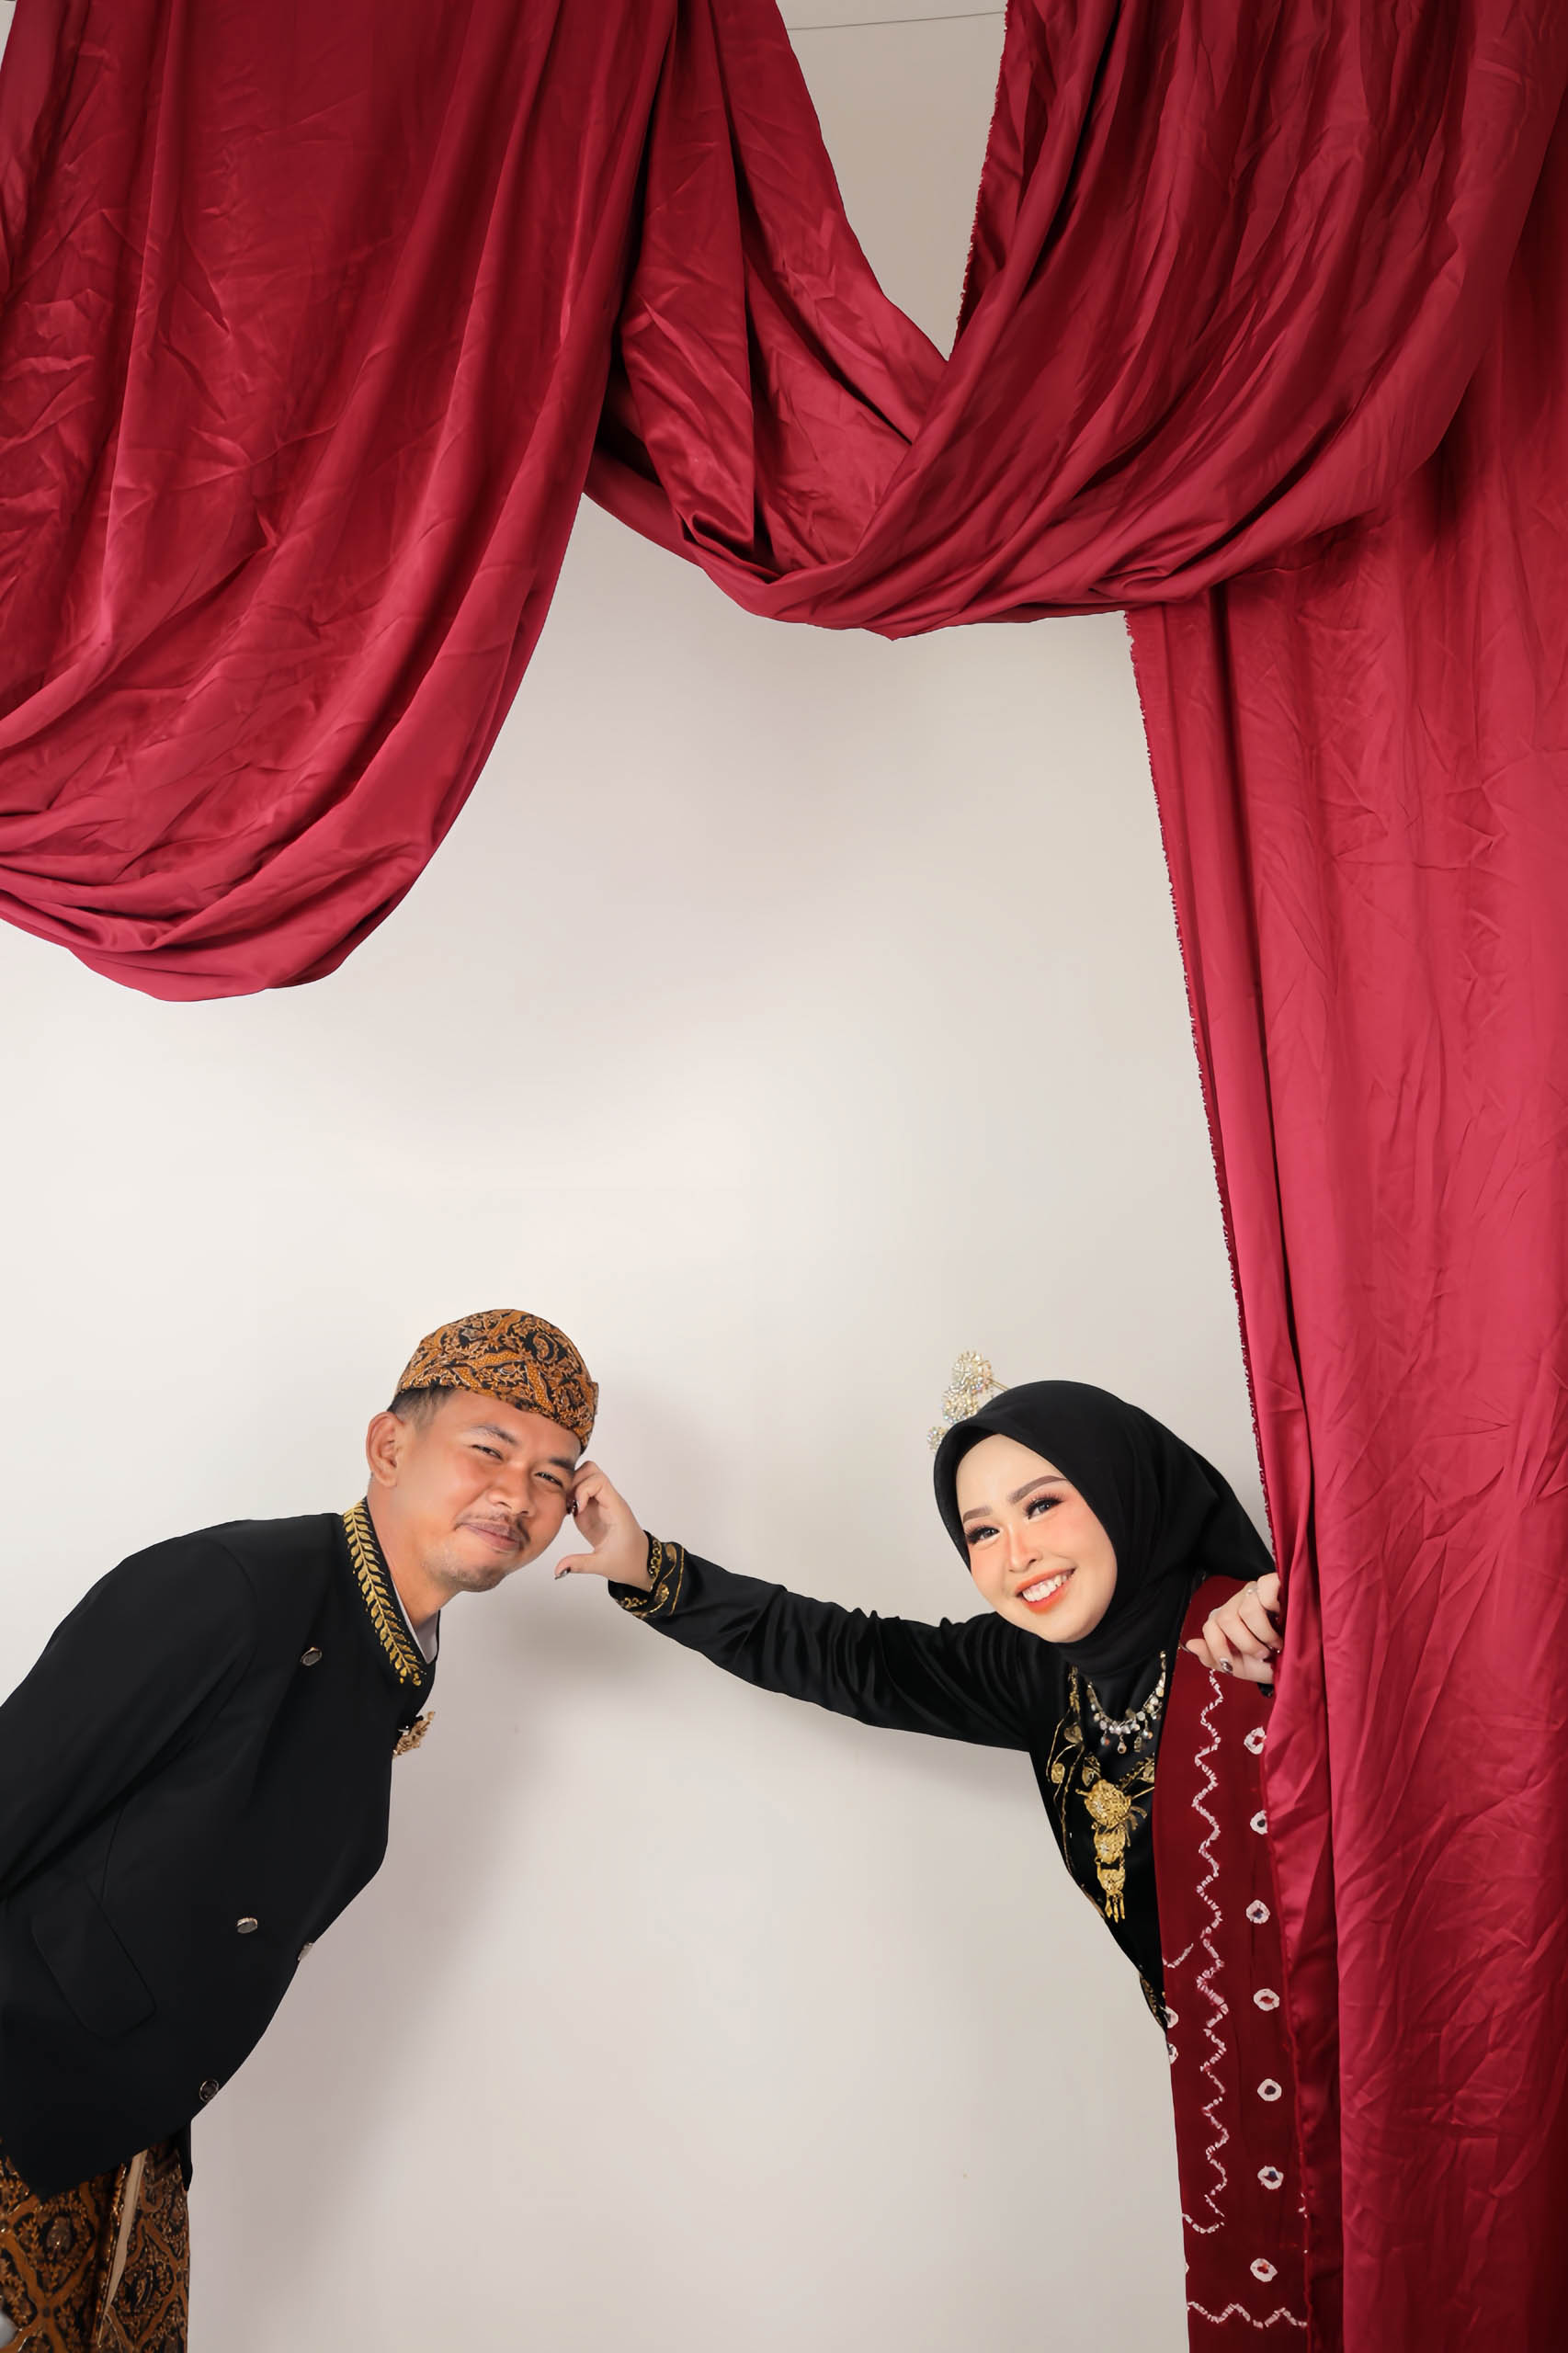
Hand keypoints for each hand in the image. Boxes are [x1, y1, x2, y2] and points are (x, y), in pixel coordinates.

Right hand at [554, 1462, 652, 1589]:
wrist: (641, 1563)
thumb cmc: (629, 1561)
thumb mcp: (603, 1565)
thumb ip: (580, 1564)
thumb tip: (558, 1569)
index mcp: (616, 1508)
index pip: (599, 1480)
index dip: (583, 1490)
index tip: (578, 1510)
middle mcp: (608, 1501)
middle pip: (591, 1471)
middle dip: (574, 1482)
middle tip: (567, 1505)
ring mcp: (600, 1504)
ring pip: (585, 1477)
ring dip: (571, 1488)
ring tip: (566, 1509)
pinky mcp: (592, 1510)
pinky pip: (580, 1492)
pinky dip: (570, 1497)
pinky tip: (567, 1513)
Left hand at [1185, 1572, 1281, 1684]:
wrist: (1311, 1654)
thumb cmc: (1279, 1658)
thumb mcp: (1247, 1666)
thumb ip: (1218, 1659)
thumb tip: (1190, 1645)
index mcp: (1229, 1619)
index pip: (1209, 1626)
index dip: (1217, 1648)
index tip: (1232, 1666)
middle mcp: (1239, 1602)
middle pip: (1224, 1618)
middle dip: (1244, 1644)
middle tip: (1265, 1653)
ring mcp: (1256, 1590)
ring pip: (1246, 1610)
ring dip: (1263, 1634)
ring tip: (1278, 1643)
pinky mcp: (1274, 1581)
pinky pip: (1265, 1591)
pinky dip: (1274, 1612)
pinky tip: (1284, 1619)